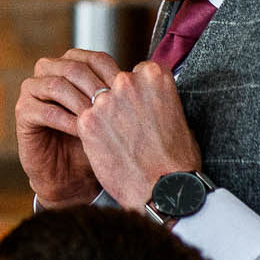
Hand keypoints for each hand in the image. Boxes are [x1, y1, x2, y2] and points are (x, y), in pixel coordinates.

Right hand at [14, 48, 122, 206]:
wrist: (74, 176)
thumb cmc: (98, 143)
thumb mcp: (114, 115)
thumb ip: (122, 93)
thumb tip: (148, 76)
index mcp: (73, 66)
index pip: (93, 57)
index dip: (111, 72)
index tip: (128, 92)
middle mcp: (49, 73)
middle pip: (71, 65)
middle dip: (94, 85)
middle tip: (111, 104)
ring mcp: (32, 92)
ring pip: (54, 84)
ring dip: (79, 101)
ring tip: (96, 119)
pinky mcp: (23, 114)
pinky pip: (43, 110)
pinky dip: (65, 120)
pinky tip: (82, 133)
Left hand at [74, 61, 201, 208]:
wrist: (163, 189)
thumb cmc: (177, 159)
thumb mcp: (178, 116)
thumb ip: (159, 100)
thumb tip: (151, 101)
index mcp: (155, 76)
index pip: (137, 71)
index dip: (135, 89)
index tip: (137, 103)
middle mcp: (127, 82)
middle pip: (112, 80)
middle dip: (115, 97)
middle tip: (120, 119)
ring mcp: (105, 100)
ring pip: (94, 98)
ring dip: (99, 112)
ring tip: (109, 133)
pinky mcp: (87, 121)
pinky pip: (81, 118)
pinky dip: (87, 129)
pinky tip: (97, 144)